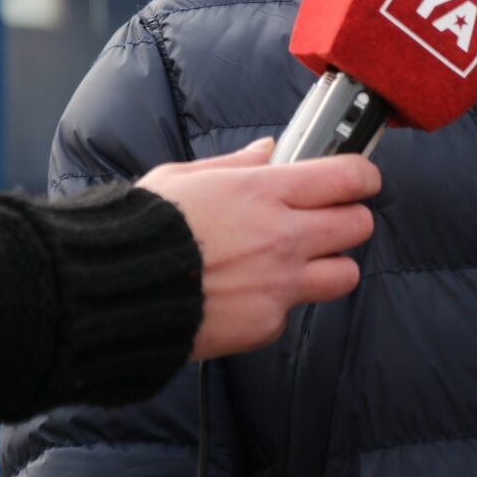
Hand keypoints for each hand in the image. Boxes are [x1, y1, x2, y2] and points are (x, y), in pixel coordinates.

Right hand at [138, 139, 380, 359]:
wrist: (114, 294)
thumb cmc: (142, 230)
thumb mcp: (184, 178)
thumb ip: (236, 164)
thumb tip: (269, 151)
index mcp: (263, 192)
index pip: (347, 178)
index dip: (363, 176)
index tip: (360, 179)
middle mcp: (282, 237)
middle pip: (359, 226)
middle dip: (350, 220)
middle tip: (330, 220)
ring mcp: (279, 284)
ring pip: (346, 274)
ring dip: (331, 266)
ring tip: (301, 262)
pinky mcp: (266, 324)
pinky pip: (293, 311)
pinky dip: (278, 303)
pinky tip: (247, 295)